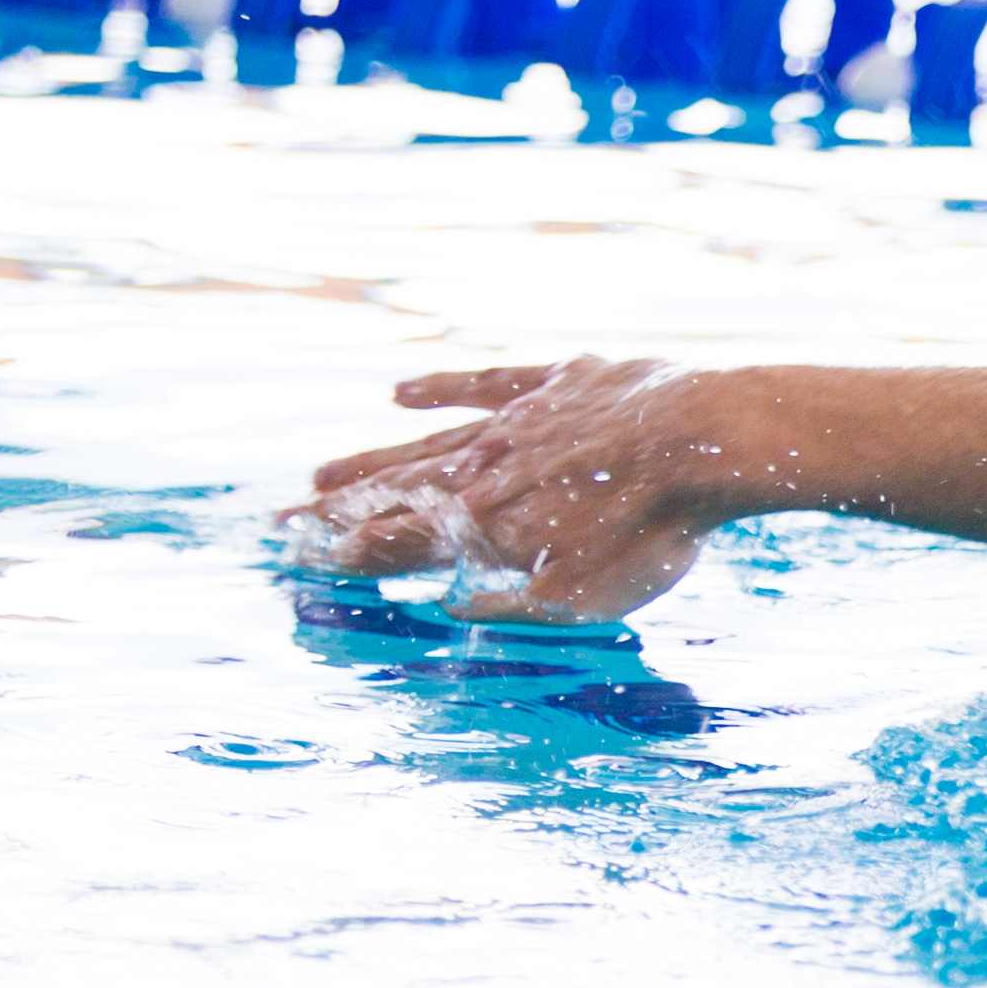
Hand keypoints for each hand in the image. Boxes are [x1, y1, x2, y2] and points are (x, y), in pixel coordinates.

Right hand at [278, 357, 778, 621]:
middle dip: (337, 511)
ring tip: (322, 474)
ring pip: (426, 440)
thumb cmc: (650, 532)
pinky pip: (484, 382)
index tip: (300, 559)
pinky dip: (439, 388)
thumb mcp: (578, 597)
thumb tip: (446, 605)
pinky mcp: (559, 382)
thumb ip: (506, 605)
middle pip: (394, 490)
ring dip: (372, 458)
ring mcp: (518, 420)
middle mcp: (485, 466)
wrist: (704, 442)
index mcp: (484, 524)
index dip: (347, 552)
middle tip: (282, 519)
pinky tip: (401, 392)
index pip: (397, 542)